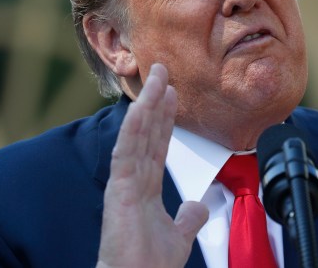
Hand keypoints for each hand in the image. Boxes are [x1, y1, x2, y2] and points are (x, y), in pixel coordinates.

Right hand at [96, 63, 207, 267]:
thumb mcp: (179, 238)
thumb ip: (188, 219)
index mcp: (145, 189)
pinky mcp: (119, 192)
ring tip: (157, 77)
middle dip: (155, 101)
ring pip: (136, 136)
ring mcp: (125, 184)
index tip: (173, 93)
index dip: (165, 118)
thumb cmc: (149, 267)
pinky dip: (132, 130)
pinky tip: (139, 109)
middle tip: (162, 70)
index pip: (157, 144)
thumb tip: (199, 206)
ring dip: (146, 105)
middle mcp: (133, 181)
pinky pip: (125, 154)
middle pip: (146, 132)